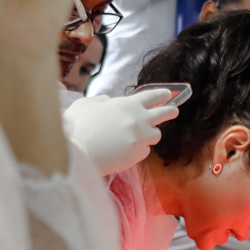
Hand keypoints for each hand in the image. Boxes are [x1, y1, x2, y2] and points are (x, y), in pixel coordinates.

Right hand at [61, 89, 178, 175]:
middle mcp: (139, 120)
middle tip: (173, 111)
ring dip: (150, 133)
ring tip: (140, 135)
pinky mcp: (137, 155)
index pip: (153, 96)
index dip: (162, 94)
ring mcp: (140, 138)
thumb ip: (101, 100)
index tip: (168, 94)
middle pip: (164, 113)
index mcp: (128, 104)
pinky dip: (139, 149)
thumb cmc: (77, 125)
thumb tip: (109, 101)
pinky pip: (144, 150)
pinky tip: (126, 149)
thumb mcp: (86, 104)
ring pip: (156, 134)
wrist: (76, 151)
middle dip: (171, 111)